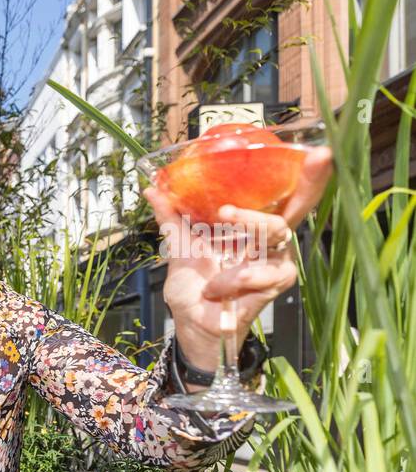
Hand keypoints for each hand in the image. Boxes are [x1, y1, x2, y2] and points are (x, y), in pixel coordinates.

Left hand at [143, 145, 332, 371]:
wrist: (192, 320)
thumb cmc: (196, 282)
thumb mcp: (180, 245)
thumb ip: (171, 217)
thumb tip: (152, 188)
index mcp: (254, 224)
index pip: (285, 194)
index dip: (307, 174)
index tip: (318, 151)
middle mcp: (272, 238)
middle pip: (299, 205)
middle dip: (305, 184)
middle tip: (288, 168)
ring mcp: (277, 260)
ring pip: (277, 229)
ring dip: (248, 222)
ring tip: (222, 221)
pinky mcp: (275, 284)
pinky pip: (260, 272)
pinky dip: (230, 278)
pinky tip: (215, 288)